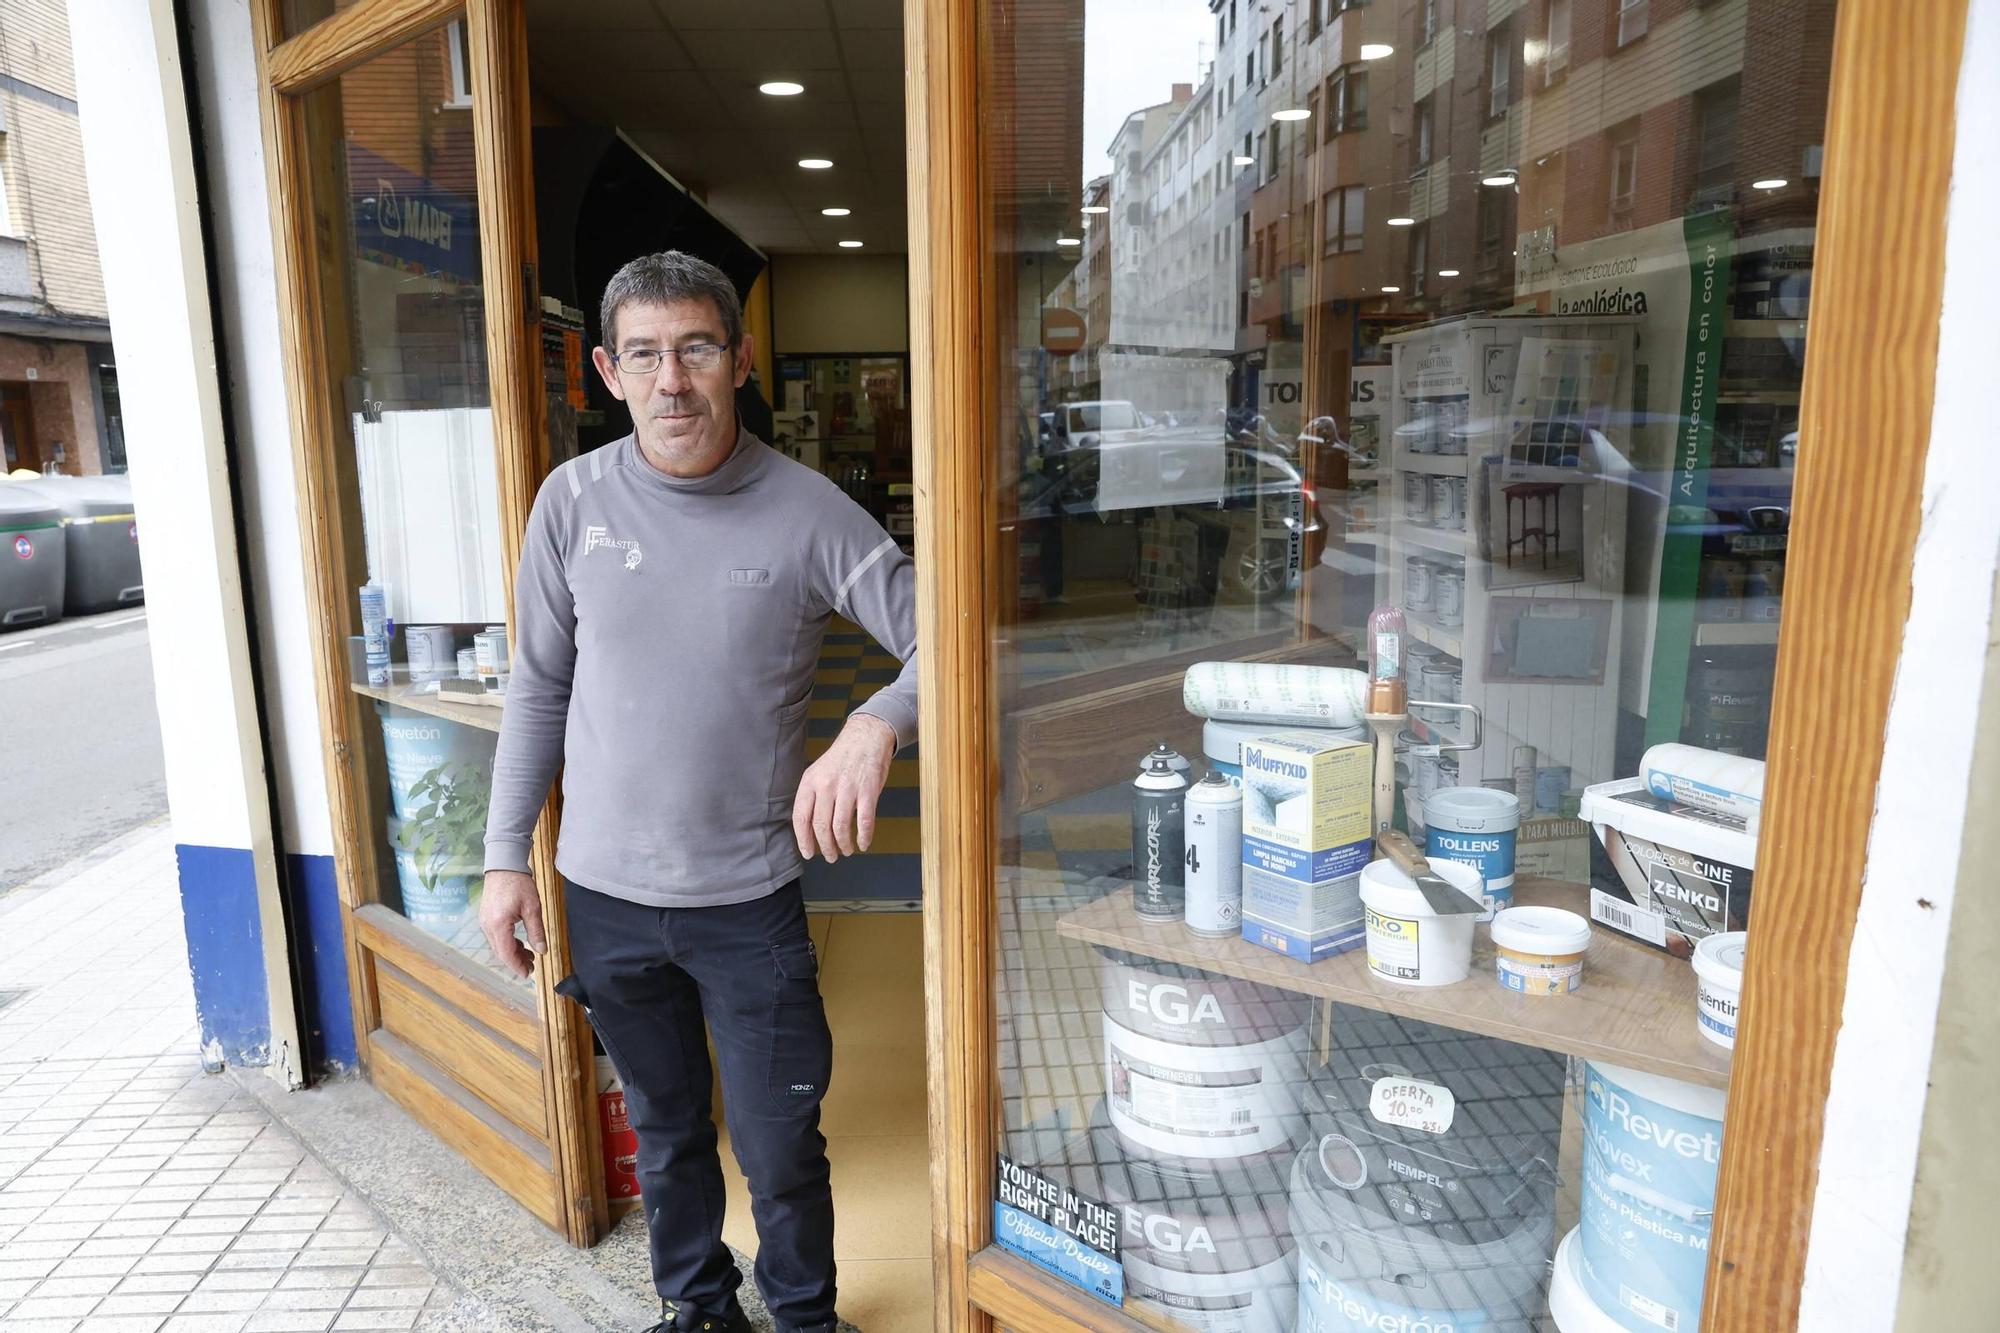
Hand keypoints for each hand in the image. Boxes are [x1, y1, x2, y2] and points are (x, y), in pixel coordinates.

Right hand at [480, 869, 545, 978]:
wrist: (504, 865)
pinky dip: (508, 943)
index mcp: (498, 925)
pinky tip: (520, 943)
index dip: (517, 966)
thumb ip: (537, 931)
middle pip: (501, 952)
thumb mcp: (533, 908)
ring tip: (530, 955)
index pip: (506, 954)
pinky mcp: (487, 917)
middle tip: (532, 966)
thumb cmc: (519, 883)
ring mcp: (485, 922)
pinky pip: (496, 937)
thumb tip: (542, 950)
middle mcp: (488, 926)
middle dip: (516, 961)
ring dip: (513, 953)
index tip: (528, 974)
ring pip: (498, 945)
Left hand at [793, 713, 896, 863]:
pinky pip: (864, 821)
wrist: (866, 737)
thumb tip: (809, 828)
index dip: (804, 840)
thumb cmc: (842, 758)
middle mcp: (826, 786)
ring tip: (847, 850)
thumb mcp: (818, 772)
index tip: (808, 853)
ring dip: (844, 844)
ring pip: (841, 827)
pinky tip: (863, 843)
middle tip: (831, 856)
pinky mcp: (868, 791)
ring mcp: (847, 788)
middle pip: (821, 826)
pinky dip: (864, 837)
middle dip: (826, 847)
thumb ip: (812, 796)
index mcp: (810, 782)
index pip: (801, 817)